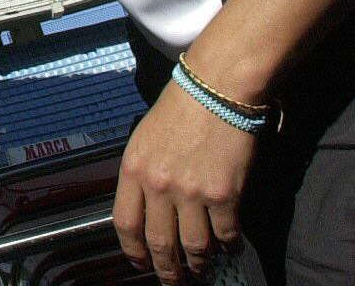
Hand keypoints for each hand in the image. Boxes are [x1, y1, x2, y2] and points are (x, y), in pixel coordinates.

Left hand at [114, 84, 255, 282]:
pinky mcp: (224, 195)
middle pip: (159, 243)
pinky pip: (225, 234)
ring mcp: (191, 192)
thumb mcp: (144, 137)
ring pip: (193, 246)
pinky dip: (228, 245)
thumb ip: (142, 173)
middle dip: (166, 270)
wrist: (217, 88)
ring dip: (198, 264)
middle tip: (173, 280)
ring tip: (201, 269)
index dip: (133, 251)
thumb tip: (147, 208)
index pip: (124, 224)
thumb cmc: (181, 107)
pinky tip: (229, 246)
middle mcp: (158, 185)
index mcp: (133, 169)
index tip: (140, 263)